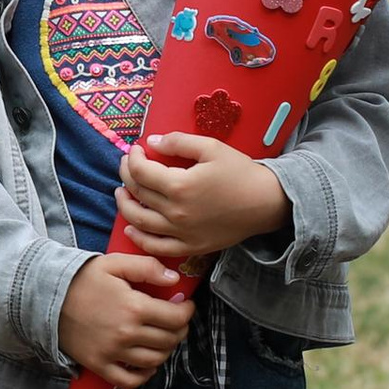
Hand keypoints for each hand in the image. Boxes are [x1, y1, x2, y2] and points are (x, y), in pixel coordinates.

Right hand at [56, 252, 193, 388]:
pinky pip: (130, 380)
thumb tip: (174, 280)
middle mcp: (126, 333)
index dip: (187, 312)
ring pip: (155, 360)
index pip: (177, 318)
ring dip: (165, 350)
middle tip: (175, 321)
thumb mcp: (115, 263)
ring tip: (162, 338)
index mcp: (134, 307)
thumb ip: (147, 267)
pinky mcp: (99, 364)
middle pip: (169, 340)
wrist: (45, 297)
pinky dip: (144, 375)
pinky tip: (146, 363)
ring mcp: (113, 352)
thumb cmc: (82, 278)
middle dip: (179, 330)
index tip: (185, 306)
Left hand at [116, 135, 290, 263]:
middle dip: (127, 175)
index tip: (135, 149)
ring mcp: (181, 233)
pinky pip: (156, 246)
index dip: (132, 158)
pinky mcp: (190, 246)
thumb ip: (179, 142)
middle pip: (138, 193)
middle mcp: (175, 212)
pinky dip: (139, 238)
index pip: (141, 171)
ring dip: (125, 205)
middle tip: (127, 165)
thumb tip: (152, 142)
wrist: (267, 202)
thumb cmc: (240, 172)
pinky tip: (131, 227)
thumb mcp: (212, 147)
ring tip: (122, 193)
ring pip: (139, 221)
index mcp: (179, 186)